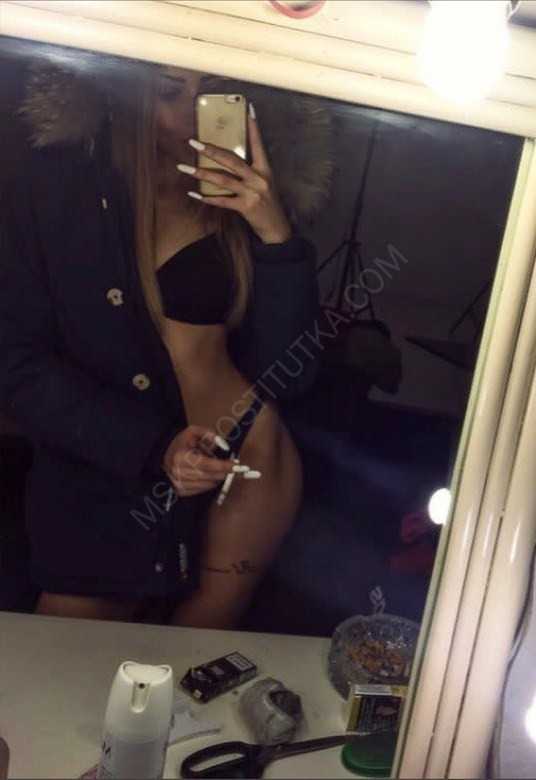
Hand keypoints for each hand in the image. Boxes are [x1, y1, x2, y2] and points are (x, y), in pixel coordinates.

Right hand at [163, 426, 233, 496]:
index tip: (235, 465)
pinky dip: (209, 483)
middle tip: (231, 466)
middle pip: (209, 476)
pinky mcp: (181, 491)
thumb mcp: (193, 432)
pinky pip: (202, 490)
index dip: (223, 465)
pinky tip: (208, 475)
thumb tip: (223, 444)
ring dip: (216, 477)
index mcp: (181, 456)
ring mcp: (179, 483)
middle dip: (224, 472)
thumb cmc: (180, 444)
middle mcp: (179, 472)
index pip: (207, 464)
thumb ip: (208, 434)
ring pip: (208, 485)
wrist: (163, 455)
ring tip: (215, 468)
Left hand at [178, 104, 291, 244]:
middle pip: (232, 160)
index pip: (258, 145)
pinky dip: (207, 198)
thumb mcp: (265, 185)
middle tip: (194, 143)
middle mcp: (258, 179)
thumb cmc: (268, 205)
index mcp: (265, 170)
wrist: (277, 229)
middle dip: (211, 150)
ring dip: (201, 174)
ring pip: (223, 179)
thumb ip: (250, 173)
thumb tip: (229, 162)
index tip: (247, 109)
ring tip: (184, 168)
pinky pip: (222, 201)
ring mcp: (251, 193)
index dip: (253, 127)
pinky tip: (194, 194)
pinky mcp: (245, 207)